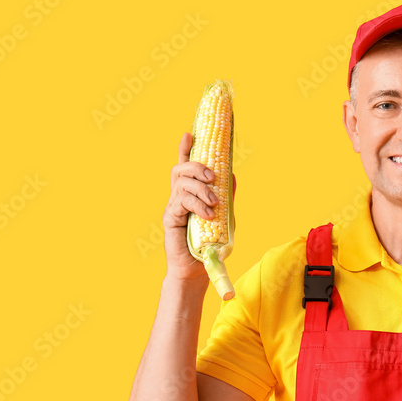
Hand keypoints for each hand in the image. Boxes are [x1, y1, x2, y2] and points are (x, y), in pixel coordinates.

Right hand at [163, 132, 236, 282]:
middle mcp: (179, 196)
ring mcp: (173, 206)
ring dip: (201, 190)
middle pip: (181, 169)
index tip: (189, 134)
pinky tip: (207, 215)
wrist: (197, 267)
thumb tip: (231, 174)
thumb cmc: (211, 241)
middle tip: (214, 178)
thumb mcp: (224, 214)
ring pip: (182, 184)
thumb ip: (226, 194)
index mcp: (191, 192)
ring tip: (214, 204)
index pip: (185, 165)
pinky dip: (197, 205)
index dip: (185, 149)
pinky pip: (181, 202)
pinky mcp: (170, 218)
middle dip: (198, 167)